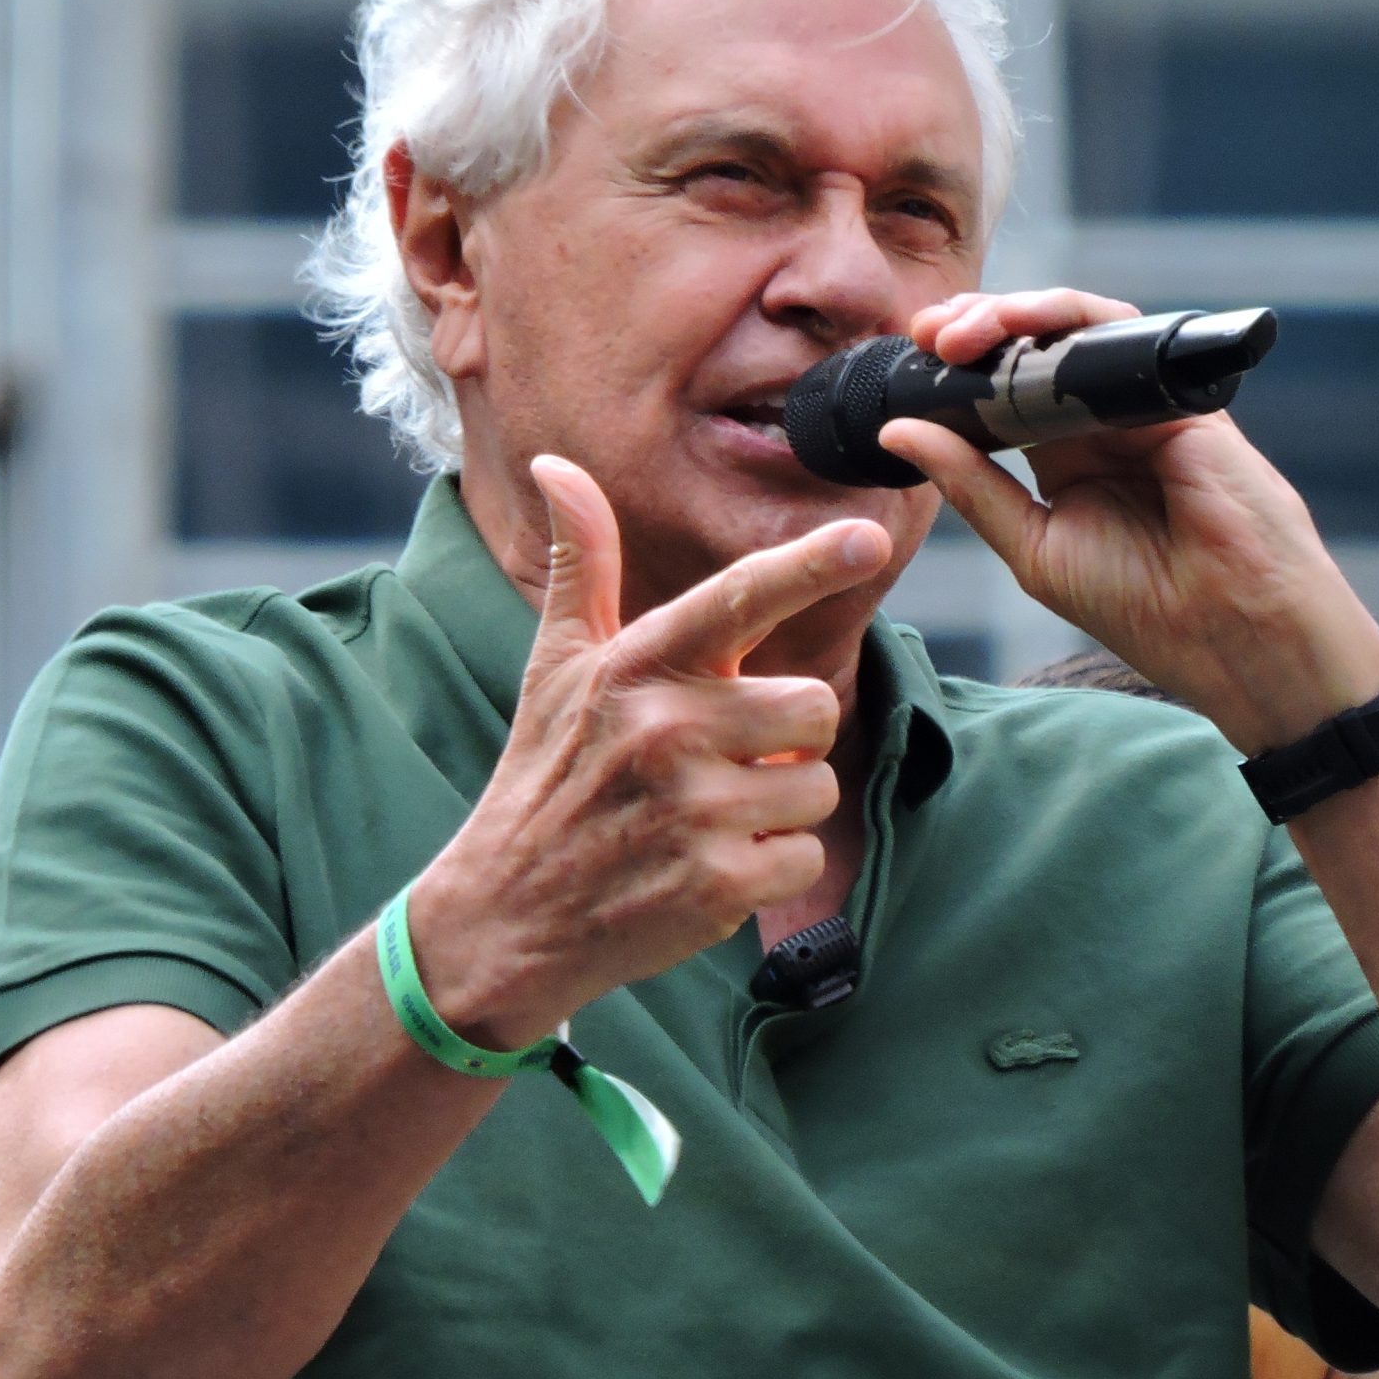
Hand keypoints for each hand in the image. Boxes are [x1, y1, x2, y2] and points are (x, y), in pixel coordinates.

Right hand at [408, 456, 890, 1047]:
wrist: (508, 913)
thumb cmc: (545, 777)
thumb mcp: (555, 666)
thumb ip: (581, 566)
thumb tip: (556, 465)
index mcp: (637, 667)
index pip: (737, 598)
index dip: (810, 563)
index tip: (869, 536)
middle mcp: (665, 728)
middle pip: (813, 704)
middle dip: (788, 738)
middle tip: (725, 760)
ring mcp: (692, 809)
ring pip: (816, 783)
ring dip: (779, 806)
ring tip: (710, 816)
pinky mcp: (716, 883)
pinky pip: (804, 853)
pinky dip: (772, 867)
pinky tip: (711, 867)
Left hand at [881, 288, 1378, 750]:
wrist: (1234, 633)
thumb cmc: (1143, 605)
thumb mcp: (1033, 546)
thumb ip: (971, 486)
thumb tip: (897, 432)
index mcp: (1063, 456)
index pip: (999, 391)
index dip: (952, 372)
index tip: (906, 364)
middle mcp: (1101, 419)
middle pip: (1031, 347)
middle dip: (974, 328)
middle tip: (927, 335)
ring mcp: (1142, 402)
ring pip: (1074, 328)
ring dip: (1014, 316)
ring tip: (963, 331)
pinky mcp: (1180, 393)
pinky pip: (1123, 334)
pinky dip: (1070, 322)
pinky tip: (1024, 331)